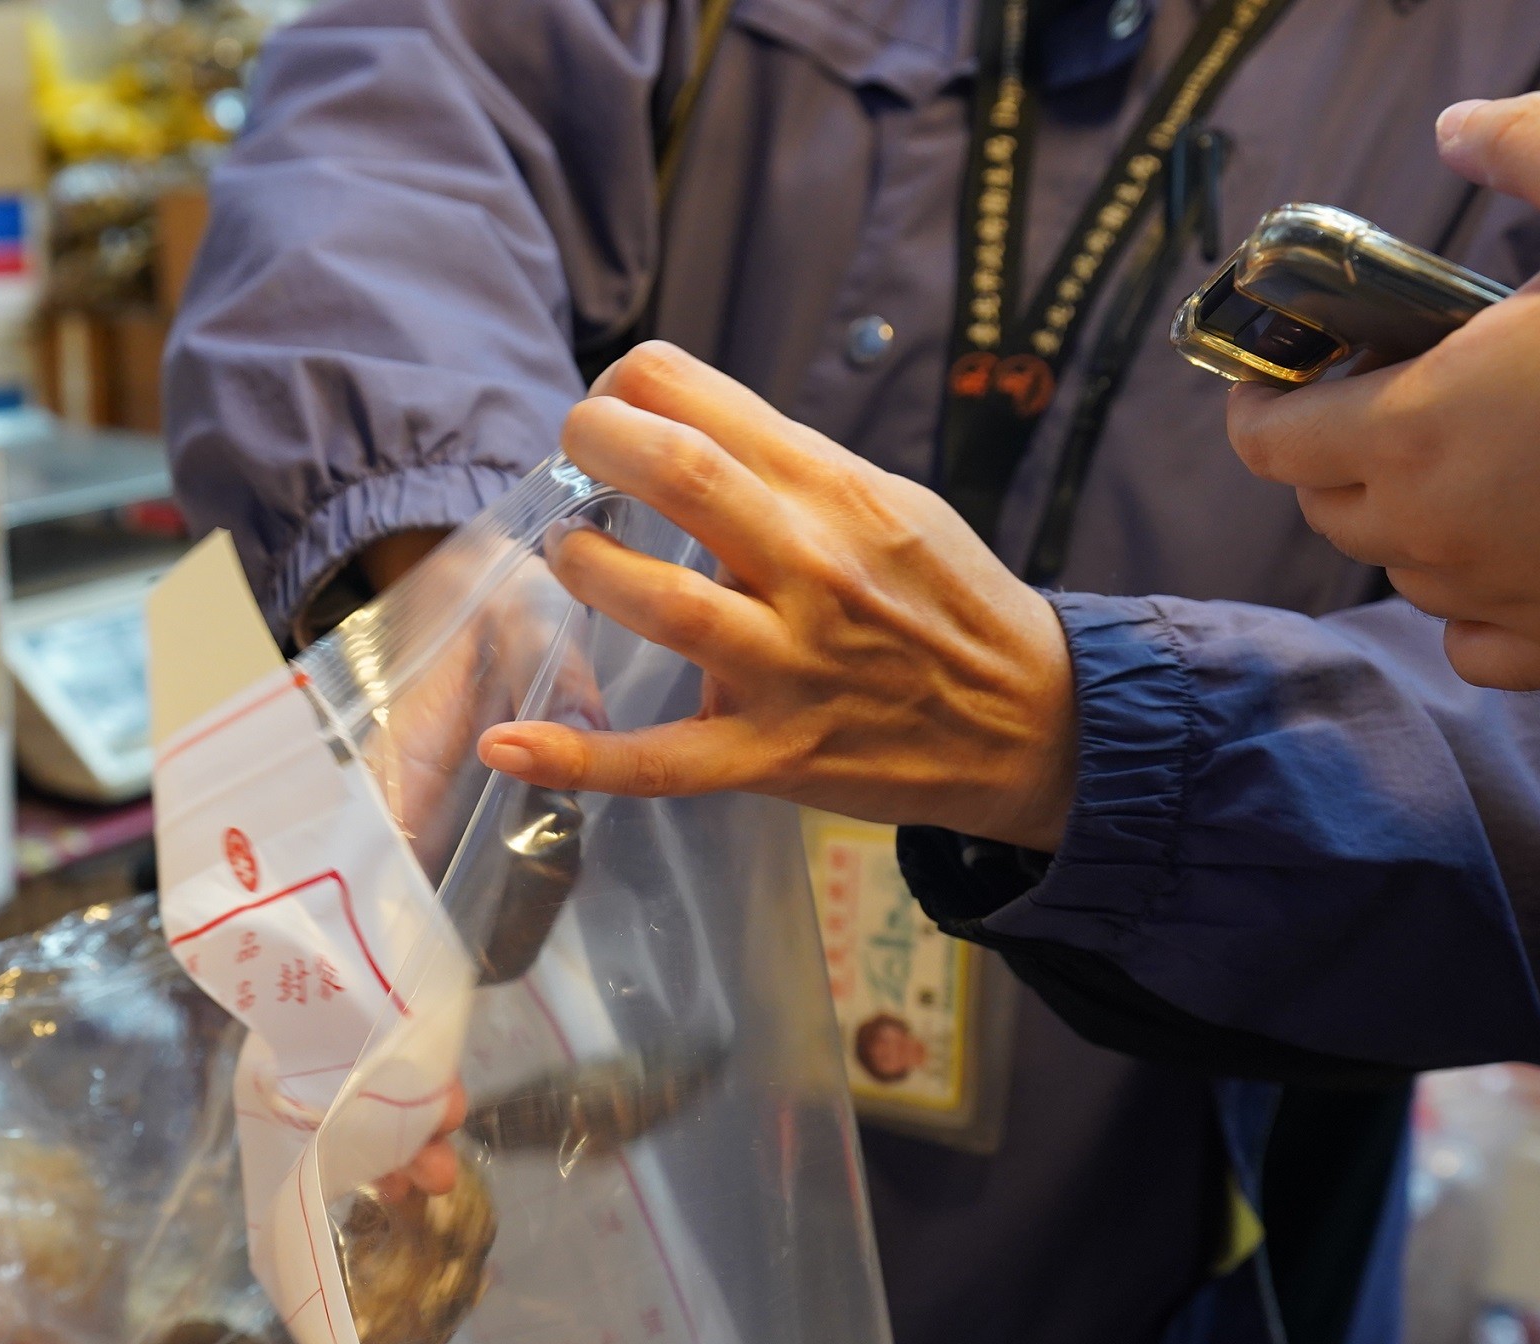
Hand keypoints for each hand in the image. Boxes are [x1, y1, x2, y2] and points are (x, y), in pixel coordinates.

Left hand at [470, 342, 1076, 849]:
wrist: (1032, 724)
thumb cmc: (945, 603)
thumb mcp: (888, 505)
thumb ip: (787, 471)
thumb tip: (675, 428)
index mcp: (836, 492)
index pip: (703, 401)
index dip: (627, 385)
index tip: (609, 403)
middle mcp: (813, 568)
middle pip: (679, 473)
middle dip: (595, 442)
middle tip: (573, 450)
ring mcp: (791, 666)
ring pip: (663, 602)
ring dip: (587, 565)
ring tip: (569, 555)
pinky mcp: (773, 754)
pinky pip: (661, 761)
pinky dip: (578, 756)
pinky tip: (506, 745)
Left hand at [1227, 93, 1539, 692]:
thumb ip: (1535, 140)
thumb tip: (1458, 131)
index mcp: (1416, 429)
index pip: (1270, 441)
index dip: (1258, 400)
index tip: (1283, 366)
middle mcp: (1439, 531)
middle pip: (1327, 506)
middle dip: (1331, 448)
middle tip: (1393, 387)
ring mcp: (1505, 597)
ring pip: (1402, 571)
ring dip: (1403, 518)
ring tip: (1467, 453)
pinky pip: (1480, 645)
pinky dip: (1474, 606)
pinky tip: (1511, 555)